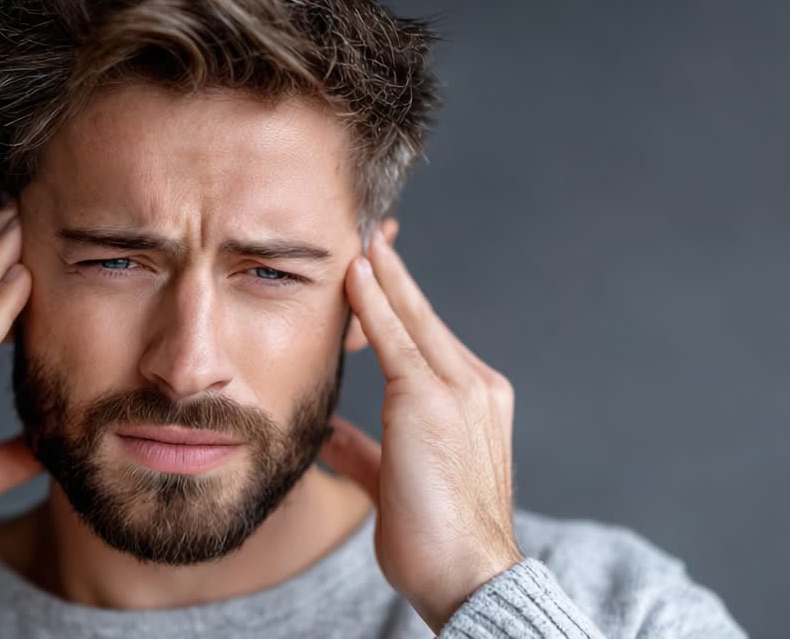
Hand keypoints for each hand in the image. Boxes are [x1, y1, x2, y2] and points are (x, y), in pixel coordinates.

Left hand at [320, 219, 522, 633]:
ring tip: (358, 235)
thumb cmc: (434, 538)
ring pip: (412, 318)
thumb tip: (330, 435)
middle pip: (424, 315)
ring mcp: (460, 389)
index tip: (376, 269)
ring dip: (382, 275)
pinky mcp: (433, 399)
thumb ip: (365, 451)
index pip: (427, 337)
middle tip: (369, 230)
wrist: (467, 575)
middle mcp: (475, 386)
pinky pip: (398, 339)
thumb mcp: (391, 483)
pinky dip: (376, 303)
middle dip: (393, 272)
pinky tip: (355, 273)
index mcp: (473, 402)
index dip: (399, 301)